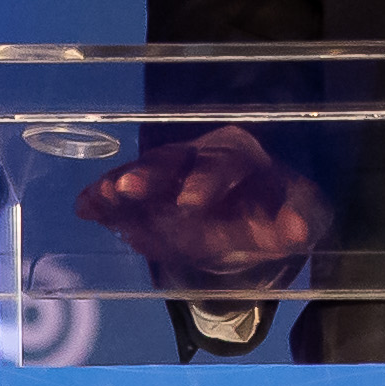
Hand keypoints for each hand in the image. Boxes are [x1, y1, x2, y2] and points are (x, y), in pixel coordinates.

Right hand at [78, 127, 326, 294]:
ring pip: (142, 172)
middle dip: (151, 175)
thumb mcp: (292, 221)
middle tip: (127, 190)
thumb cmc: (271, 214)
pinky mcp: (143, 194)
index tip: (189, 204)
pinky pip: (121, 192)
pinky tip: (85, 207)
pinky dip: (102, 199)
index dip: (207, 180)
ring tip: (96, 199)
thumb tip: (299, 229)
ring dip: (118, 184)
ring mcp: (167, 174)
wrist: (247, 218)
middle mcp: (199, 156)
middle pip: (174, 160)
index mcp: (239, 156)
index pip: (224, 162)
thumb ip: (295, 225)